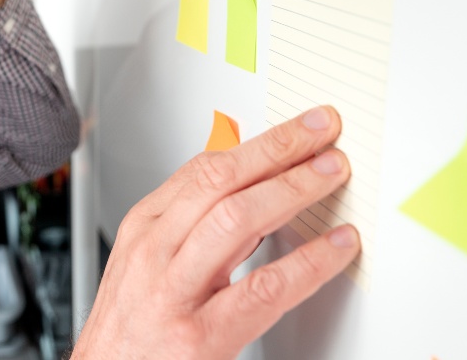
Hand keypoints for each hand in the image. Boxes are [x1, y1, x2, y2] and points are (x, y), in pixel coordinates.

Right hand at [72, 106, 359, 358]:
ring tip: (331, 176)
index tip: (299, 129)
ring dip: (293, 190)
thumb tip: (252, 186)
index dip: (260, 142)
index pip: (203, 167)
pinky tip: (335, 248)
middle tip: (323, 135)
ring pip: (237, 220)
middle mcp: (154, 253)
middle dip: (278, 150)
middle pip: (220, 181)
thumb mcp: (149, 263)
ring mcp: (173, 293)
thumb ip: (194, 226)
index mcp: (144, 228)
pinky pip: (263, 289)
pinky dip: (308, 263)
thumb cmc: (131, 330)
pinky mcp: (198, 337)